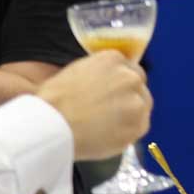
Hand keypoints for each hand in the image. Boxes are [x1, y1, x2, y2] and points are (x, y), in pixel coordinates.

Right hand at [36, 51, 151, 160]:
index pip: (130, 69)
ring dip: (130, 114)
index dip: (121, 84)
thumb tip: (107, 81)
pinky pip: (140, 126)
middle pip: (139, 87)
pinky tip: (110, 134)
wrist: (50, 125)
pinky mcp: (138, 124)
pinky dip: (129, 131)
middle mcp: (130, 77)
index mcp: (113, 59)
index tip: (114, 94)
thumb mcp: (75, 71)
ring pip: (142, 107)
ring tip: (107, 125)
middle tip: (110, 111)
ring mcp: (136, 101)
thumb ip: (98, 73)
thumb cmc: (53, 101)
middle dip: (128, 98)